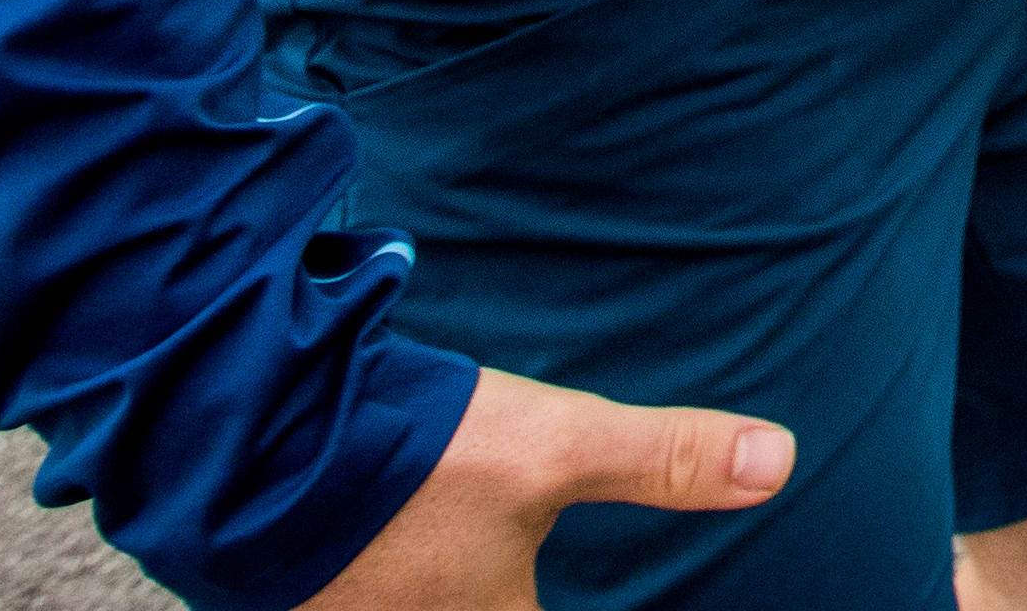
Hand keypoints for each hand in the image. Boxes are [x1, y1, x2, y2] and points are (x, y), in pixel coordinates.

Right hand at [298, 367, 786, 607]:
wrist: (246, 432)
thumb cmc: (407, 456)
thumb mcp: (556, 447)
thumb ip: (666, 461)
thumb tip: (779, 464)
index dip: (565, 604)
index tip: (544, 588)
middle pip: (484, 608)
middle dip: (507, 587)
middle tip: (514, 567)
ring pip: (423, 601)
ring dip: (444, 584)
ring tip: (465, 554)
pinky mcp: (294, 592)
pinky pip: (363, 596)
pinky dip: (391, 578)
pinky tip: (399, 543)